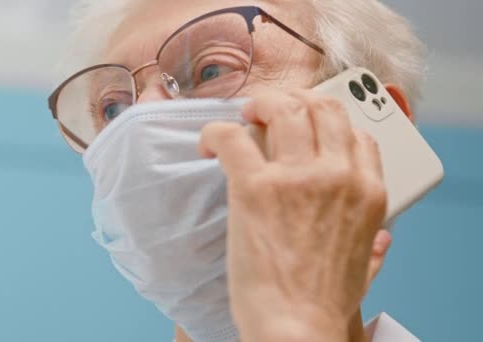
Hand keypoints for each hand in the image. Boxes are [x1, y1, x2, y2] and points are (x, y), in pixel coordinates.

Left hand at [199, 88, 387, 341]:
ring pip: (281, 110)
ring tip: (244, 116)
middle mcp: (337, 174)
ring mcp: (296, 177)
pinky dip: (216, 133)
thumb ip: (374, 249)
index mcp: (368, 192)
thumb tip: (384, 240)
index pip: (357, 134)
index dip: (330, 121)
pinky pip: (232, 138)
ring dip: (260, 105)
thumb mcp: (363, 271)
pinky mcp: (254, 187)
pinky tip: (208, 145)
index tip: (309, 125)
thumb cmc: (324, 305)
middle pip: (321, 108)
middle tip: (271, 109)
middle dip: (295, 100)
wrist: (296, 328)